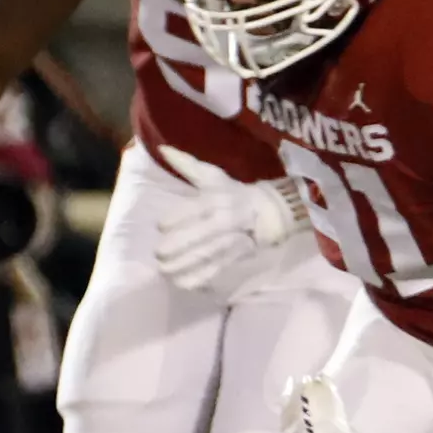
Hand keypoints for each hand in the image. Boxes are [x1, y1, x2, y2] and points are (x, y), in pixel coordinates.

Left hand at [156, 146, 305, 290]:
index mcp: (219, 197)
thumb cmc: (235, 192)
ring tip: (166, 271)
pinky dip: (203, 277)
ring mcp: (235, 238)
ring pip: (212, 253)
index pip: (199, 208)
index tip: (160, 226)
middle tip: (159, 254)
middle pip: (205, 233)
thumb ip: (187, 165)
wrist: (273, 211)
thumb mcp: (213, 176)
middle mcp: (228, 218)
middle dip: (182, 244)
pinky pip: (220, 268)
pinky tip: (184, 284)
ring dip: (188, 264)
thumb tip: (162, 148)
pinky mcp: (240, 255)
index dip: (180, 217)